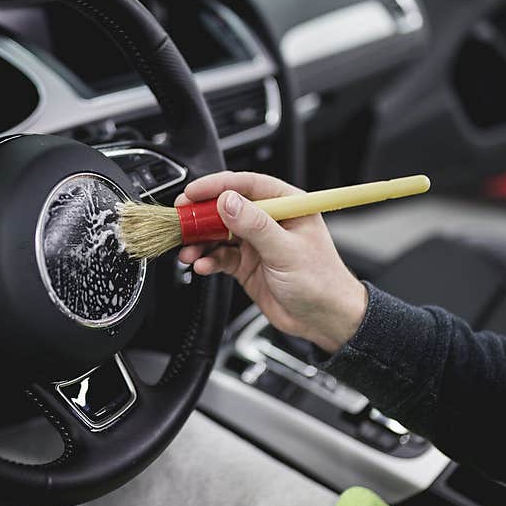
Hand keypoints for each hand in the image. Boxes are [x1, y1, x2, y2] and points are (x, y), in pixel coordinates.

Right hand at [176, 171, 366, 352]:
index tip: (194, 192)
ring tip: (189, 251)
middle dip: (202, 215)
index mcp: (287, 205)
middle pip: (228, 207)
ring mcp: (257, 243)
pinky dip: (208, 261)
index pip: (248, 185)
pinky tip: (203, 266)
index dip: (218, 186)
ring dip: (201, 242)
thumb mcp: (286, 250)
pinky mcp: (247, 264)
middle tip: (181, 220)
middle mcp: (270, 221)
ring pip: (219, 233)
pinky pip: (220, 257)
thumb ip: (255, 225)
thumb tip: (228, 202)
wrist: (324, 320)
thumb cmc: (321, 282)